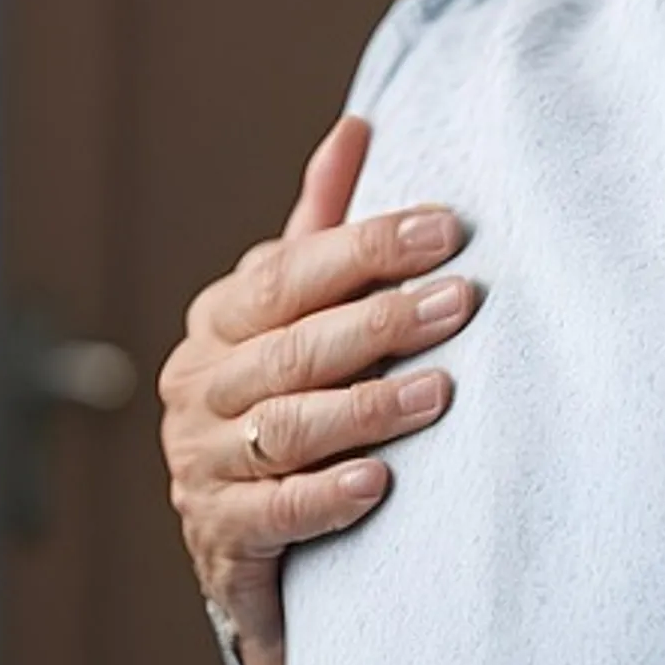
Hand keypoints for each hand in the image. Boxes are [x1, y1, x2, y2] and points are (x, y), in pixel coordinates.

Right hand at [157, 116, 475, 664]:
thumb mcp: (300, 311)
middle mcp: (200, 389)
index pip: (285, 274)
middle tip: (463, 302)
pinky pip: (272, 515)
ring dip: (365, 408)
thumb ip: (322, 230)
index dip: (363, 248)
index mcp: (219, 323)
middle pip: (291, 349)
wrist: (252, 539)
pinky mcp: (221, 538)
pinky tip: (379, 482)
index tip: (446, 228)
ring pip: (285, 430)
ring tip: (441, 392)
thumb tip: (357, 125)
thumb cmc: (291, 397)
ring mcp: (202, 466)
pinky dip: (324, 497)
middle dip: (382, 322)